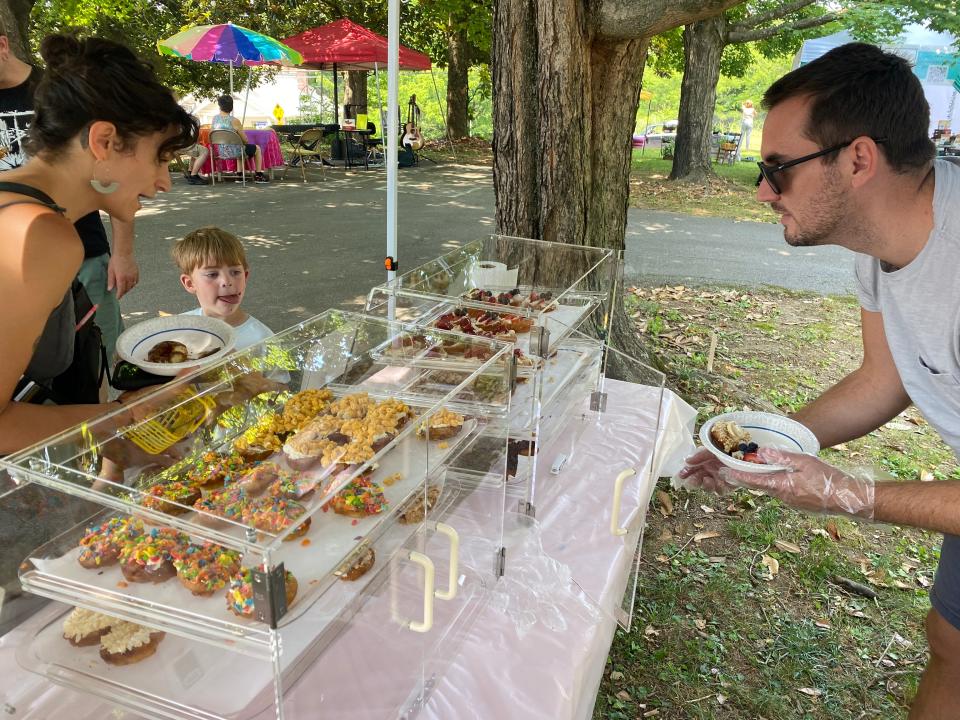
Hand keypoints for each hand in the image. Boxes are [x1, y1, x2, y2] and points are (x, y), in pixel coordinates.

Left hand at [107, 252, 138, 298]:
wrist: (124, 252)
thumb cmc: (116, 260)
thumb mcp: (110, 271)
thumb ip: (111, 281)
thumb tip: (110, 289)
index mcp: (121, 278)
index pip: (121, 290)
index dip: (119, 295)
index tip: (118, 297)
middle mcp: (129, 278)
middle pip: (127, 289)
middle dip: (123, 292)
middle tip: (119, 293)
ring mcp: (133, 275)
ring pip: (132, 286)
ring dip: (128, 288)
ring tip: (124, 288)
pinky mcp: (136, 273)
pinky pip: (136, 281)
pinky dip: (133, 284)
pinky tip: (130, 283)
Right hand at [676, 447, 737, 494]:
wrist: (746, 453)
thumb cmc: (727, 449)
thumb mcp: (711, 449)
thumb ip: (699, 455)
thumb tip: (687, 461)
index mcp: (704, 463)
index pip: (692, 470)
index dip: (686, 473)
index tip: (681, 475)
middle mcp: (710, 472)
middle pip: (698, 480)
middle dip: (693, 481)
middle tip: (690, 481)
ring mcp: (719, 479)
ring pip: (708, 488)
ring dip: (706, 485)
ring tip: (707, 479)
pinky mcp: (729, 485)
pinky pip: (721, 490)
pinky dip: (718, 487)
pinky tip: (719, 481)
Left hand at [717, 447, 875, 518]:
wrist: (847, 498)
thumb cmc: (827, 479)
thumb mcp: (805, 462)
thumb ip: (782, 457)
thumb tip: (761, 452)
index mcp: (782, 486)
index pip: (754, 481)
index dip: (738, 476)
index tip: (723, 472)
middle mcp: (782, 496)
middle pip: (759, 486)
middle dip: (746, 478)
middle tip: (732, 470)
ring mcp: (790, 502)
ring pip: (770, 489)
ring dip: (760, 481)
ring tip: (750, 470)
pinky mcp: (798, 503)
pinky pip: (780, 492)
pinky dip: (774, 484)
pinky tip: (775, 477)